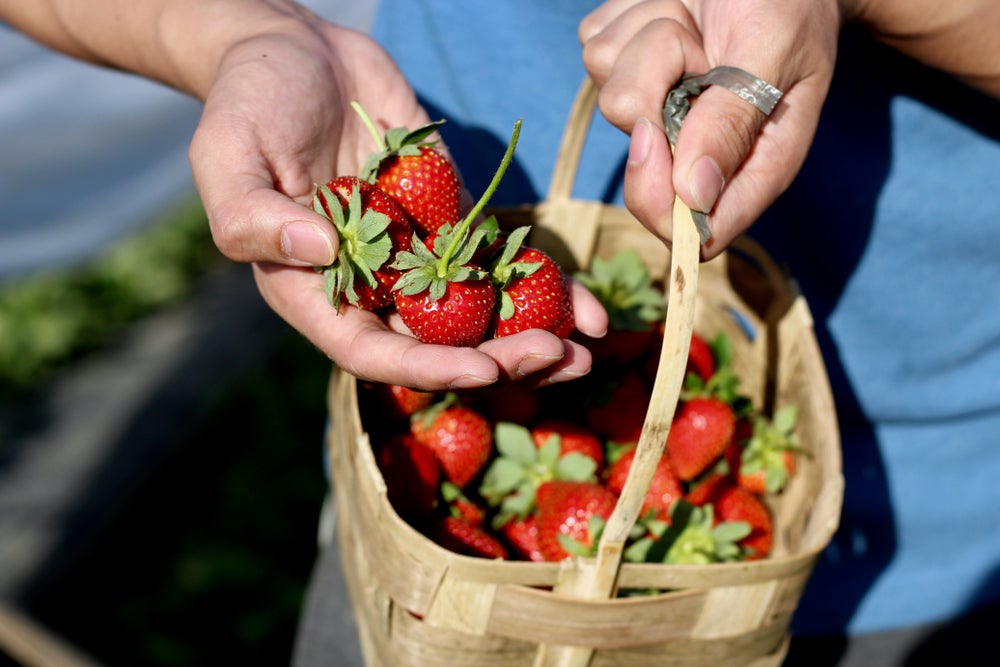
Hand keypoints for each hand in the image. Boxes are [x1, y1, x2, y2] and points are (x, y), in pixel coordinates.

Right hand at [189, 20, 606, 389]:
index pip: (373, 351)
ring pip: (480, 313)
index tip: (483, 368)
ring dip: (533, 334)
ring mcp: (416, 252)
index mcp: (316, 288)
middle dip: (499, 358)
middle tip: (558, 358)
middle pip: (440, 343)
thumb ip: (251, 217)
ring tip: (588, 347)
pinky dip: (543, 283)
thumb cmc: (248, 101)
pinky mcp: (452, 216)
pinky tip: (588, 305)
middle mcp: (372, 283)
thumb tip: (318, 252)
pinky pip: (500, 258)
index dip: (428, 367)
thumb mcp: (227, 155)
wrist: (299, 48)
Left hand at [580, 0, 840, 257]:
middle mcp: (697, 146)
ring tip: (693, 18)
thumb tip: (694, 196)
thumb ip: (734, 122)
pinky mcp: (623, 67)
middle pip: (641, 165)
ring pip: (611, 98)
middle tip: (697, 51)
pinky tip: (669, 4)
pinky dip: (626, 17)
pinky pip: (596, 50)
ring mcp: (654, 106)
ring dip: (649, 42)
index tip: (653, 142)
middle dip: (655, 95)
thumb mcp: (773, 53)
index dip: (664, 206)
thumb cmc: (788, 2)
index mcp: (751, 163)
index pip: (700, 233)